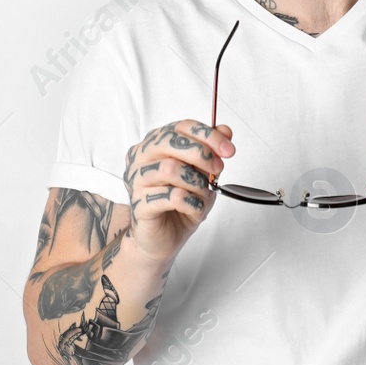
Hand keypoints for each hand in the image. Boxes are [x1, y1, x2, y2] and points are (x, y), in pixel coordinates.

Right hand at [121, 120, 232, 261]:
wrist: (165, 237)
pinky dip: (192, 203)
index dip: (208, 136)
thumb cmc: (180, 203)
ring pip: (169, 169)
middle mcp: (141, 157)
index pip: (181, 127)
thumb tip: (225, 130)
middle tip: (217, 170)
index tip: (229, 150)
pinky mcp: (139, 203)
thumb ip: (211, 150)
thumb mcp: (202, 174)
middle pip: (170, 141)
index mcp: (155, 143)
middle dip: (201, 154)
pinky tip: (196, 210)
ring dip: (196, 183)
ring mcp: (136, 179)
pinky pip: (170, 197)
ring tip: (203, 195)